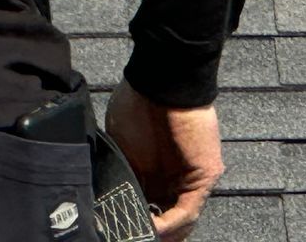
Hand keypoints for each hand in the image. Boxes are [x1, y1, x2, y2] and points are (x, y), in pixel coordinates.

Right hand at [103, 80, 222, 240]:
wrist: (163, 80)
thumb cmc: (138, 102)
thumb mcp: (118, 141)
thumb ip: (118, 168)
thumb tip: (102, 188)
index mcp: (151, 169)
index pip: (146, 204)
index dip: (134, 219)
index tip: (120, 228)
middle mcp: (172, 177)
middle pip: (165, 217)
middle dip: (148, 231)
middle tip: (130, 237)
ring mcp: (189, 178)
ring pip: (179, 220)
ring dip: (161, 234)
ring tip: (140, 237)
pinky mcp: (203, 177)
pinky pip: (188, 209)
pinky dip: (171, 224)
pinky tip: (153, 229)